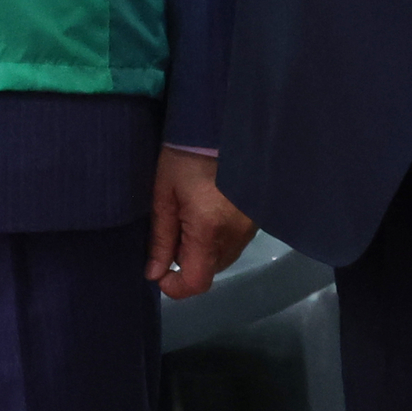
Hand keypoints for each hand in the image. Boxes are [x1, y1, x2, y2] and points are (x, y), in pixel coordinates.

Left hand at [149, 147, 256, 297]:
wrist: (221, 122)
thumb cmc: (185, 156)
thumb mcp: (164, 194)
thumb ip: (160, 238)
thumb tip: (154, 274)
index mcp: (208, 230)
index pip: (197, 281)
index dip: (176, 287)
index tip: (160, 274)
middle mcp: (235, 234)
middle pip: (210, 270)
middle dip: (188, 263)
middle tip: (173, 233)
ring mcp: (250, 225)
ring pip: (224, 256)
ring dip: (204, 250)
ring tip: (190, 219)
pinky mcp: (257, 214)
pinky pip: (235, 240)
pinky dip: (219, 237)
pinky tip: (209, 211)